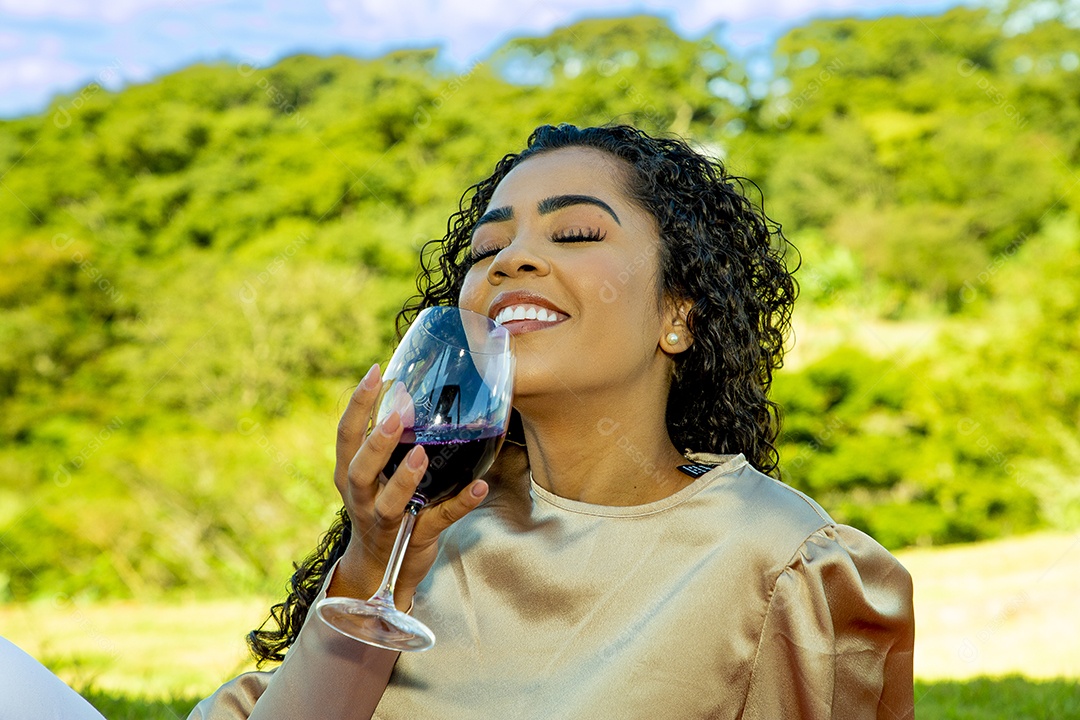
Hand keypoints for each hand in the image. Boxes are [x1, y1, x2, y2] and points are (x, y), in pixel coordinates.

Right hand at [326, 364, 488, 609]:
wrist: (378, 572)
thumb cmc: (380, 507)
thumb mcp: (373, 477)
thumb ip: (386, 444)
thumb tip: (415, 394)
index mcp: (350, 475)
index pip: (346, 435)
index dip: (358, 404)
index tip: (375, 372)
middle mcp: (361, 498)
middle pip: (358, 469)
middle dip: (376, 443)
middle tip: (396, 416)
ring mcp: (385, 522)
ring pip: (389, 502)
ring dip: (404, 478)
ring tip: (421, 454)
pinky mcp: (413, 538)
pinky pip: (438, 521)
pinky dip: (460, 504)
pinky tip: (479, 486)